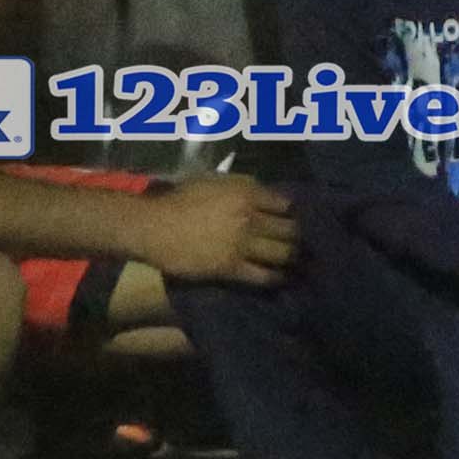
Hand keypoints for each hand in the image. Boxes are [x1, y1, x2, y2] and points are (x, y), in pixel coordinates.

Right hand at [137, 169, 298, 289]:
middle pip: (289, 230)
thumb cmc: (178, 198)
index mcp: (246, 192)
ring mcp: (243, 244)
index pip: (285, 204)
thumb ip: (239, 185)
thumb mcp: (212, 179)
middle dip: (299, 237)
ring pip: (282, 253)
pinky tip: (282, 279)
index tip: (295, 219)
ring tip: (298, 262)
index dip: (293, 213)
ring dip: (293, 258)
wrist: (154, 226)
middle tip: (304, 244)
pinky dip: (276, 278)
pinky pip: (263, 275)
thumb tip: (261, 193)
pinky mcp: (232, 267)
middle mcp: (250, 216)